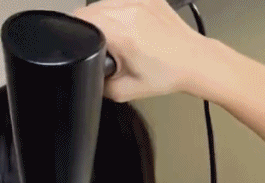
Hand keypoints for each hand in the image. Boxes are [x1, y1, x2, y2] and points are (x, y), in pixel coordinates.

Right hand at [72, 0, 207, 101]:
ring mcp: (139, 0)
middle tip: (97, 47)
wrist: (192, 61)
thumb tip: (85, 74)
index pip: (81, 21)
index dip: (72, 33)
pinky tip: (126, 29)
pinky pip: (120, 1)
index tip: (75, 44)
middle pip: (90, 10)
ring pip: (103, 3)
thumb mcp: (123, 91)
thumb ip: (98, 83)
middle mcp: (130, 10)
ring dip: (101, 19)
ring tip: (114, 38)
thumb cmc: (166, 74)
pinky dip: (117, 13)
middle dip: (86, 28)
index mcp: (122, 32)